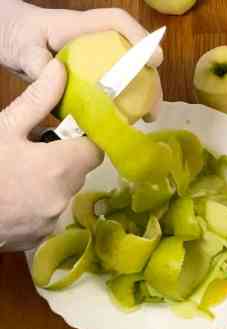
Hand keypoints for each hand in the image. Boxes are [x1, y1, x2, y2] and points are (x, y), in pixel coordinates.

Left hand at [0, 1, 163, 120]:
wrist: (15, 39)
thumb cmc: (20, 38)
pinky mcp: (98, 71)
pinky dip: (129, 100)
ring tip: (148, 116)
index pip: (116, 21)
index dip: (139, 36)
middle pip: (134, 51)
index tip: (154, 60)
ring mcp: (100, 55)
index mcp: (80, 25)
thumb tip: (55, 77)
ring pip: (132, 69)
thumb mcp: (23, 48)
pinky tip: (130, 119)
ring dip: (146, 91)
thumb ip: (36, 62)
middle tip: (154, 102)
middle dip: (150, 75)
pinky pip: (119, 83)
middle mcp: (97, 39)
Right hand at [0, 60, 103, 251]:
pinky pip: (48, 213)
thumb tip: (60, 69)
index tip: (65, 131)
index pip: (95, 149)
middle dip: (61, 157)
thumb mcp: (4, 127)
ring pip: (62, 192)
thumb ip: (38, 99)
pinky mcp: (37, 237)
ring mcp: (50, 222)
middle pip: (78, 171)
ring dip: (48, 180)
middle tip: (30, 148)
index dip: (82, 137)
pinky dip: (36, 202)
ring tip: (16, 172)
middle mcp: (62, 199)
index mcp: (59, 168)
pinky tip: (13, 195)